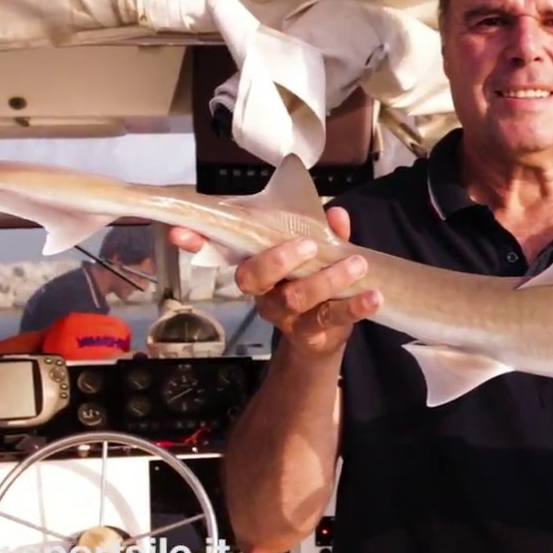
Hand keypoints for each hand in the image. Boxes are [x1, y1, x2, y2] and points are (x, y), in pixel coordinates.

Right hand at [167, 206, 381, 356]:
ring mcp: (286, 317)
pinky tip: (373, 296)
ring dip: (328, 280)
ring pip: (297, 298)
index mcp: (256, 268)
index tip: (179, 232)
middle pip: (255, 277)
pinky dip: (355, 307)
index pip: (221, 251)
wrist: (321, 338)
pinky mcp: (312, 334)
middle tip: (308, 244)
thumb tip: (336, 214)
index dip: (198, 242)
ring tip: (357, 264)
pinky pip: (331, 319)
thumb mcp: (313, 255)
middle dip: (278, 259)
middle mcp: (264, 293)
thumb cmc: (310, 283)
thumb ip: (323, 233)